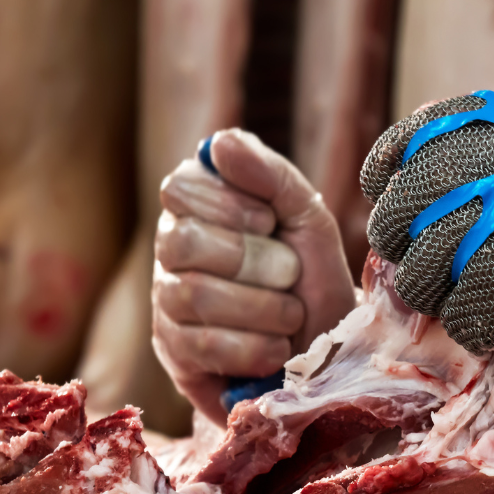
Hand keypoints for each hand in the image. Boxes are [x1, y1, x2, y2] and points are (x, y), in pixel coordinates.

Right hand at [153, 129, 356, 422]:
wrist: (328, 352)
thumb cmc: (312, 279)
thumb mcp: (308, 219)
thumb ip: (272, 176)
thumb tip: (219, 142)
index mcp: (196, 206)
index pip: (179, 189)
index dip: (229, 206)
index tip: (269, 222)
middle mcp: (170, 249)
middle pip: (183, 242)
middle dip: (254, 262)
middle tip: (288, 274)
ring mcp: (166, 302)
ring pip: (193, 295)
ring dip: (262, 309)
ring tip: (290, 315)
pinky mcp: (173, 352)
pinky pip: (201, 345)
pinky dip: (254, 348)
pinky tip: (275, 348)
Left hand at [361, 81, 493, 352]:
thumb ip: (467, 124)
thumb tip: (423, 129)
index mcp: (452, 137)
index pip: (386, 168)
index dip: (391, 191)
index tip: (406, 202)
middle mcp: (447, 185)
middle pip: (390, 229)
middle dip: (404, 244)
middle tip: (432, 253)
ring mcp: (463, 242)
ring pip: (416, 282)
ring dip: (437, 288)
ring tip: (469, 287)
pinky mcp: (487, 294)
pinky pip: (457, 318)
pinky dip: (471, 320)